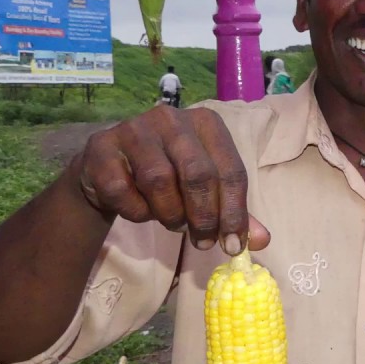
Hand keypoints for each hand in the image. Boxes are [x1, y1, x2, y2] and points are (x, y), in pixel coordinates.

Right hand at [72, 104, 270, 253]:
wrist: (109, 171)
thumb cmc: (168, 179)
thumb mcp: (205, 193)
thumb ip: (233, 213)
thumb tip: (262, 241)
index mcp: (206, 123)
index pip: (231, 170)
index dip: (235, 213)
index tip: (233, 246)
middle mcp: (171, 118)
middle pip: (198, 173)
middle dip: (204, 217)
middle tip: (203, 243)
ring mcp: (133, 128)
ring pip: (159, 180)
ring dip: (169, 214)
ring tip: (171, 222)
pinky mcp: (102, 147)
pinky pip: (123, 190)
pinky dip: (135, 211)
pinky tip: (139, 210)